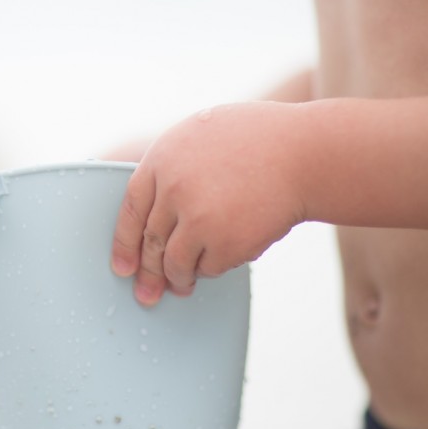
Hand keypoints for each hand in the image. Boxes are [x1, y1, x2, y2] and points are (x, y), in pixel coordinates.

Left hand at [110, 101, 305, 305]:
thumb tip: (156, 210)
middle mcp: (173, 190)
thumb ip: (173, 168)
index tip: (122, 267)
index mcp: (162, 159)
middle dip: (147, 274)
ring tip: (181, 286)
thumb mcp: (201, 135)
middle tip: (147, 293)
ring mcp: (198, 219)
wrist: (304, 153)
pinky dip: (211, 270)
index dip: (123, 243)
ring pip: (175, 263)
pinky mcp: (225, 244)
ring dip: (177, 279)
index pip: (131, 211)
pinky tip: (219, 263)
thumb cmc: (257, 139)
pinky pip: (208, 269)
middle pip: (150, 243)